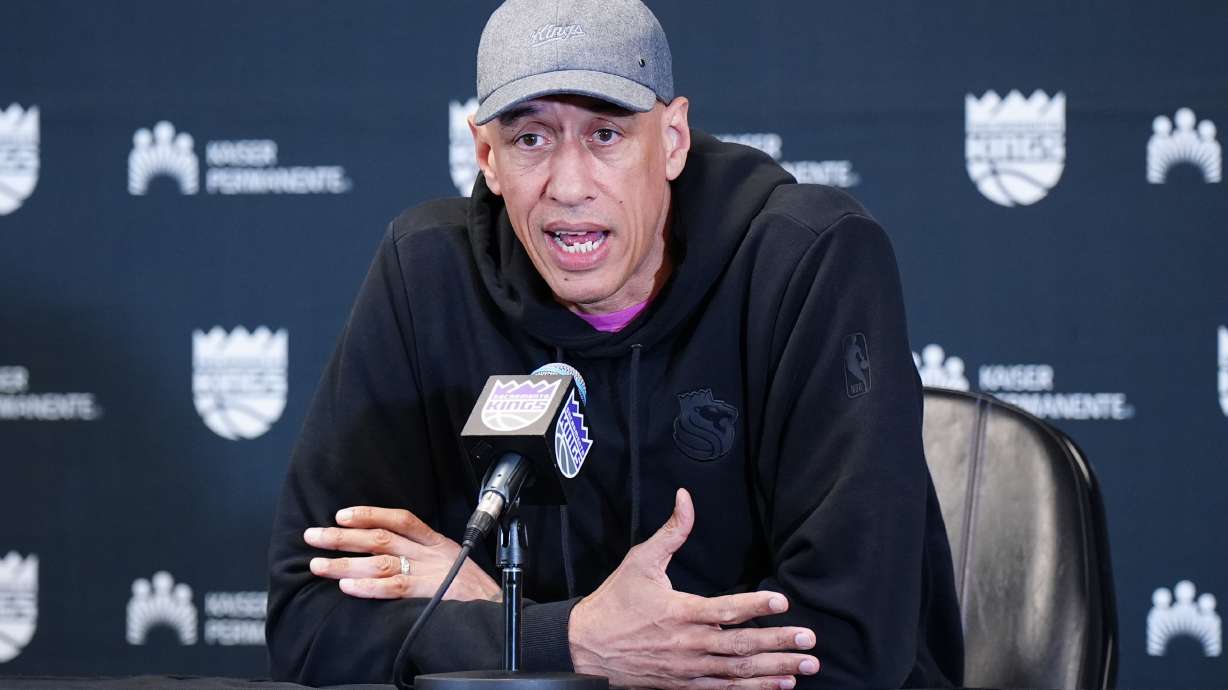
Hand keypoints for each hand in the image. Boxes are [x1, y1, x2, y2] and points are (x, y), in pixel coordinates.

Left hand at [303, 506, 500, 601]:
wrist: (497, 608)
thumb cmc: (471, 589)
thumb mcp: (449, 561)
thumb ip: (421, 555)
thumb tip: (381, 553)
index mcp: (435, 542)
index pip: (399, 518)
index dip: (369, 514)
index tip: (341, 514)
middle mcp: (430, 553)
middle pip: (381, 538)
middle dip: (343, 537)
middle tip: (314, 537)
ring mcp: (429, 573)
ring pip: (381, 562)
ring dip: (346, 564)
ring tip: (318, 566)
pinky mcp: (429, 594)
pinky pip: (394, 587)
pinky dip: (369, 587)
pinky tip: (348, 586)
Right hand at [569, 489, 818, 689]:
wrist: (585, 648)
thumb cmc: (614, 603)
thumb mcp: (639, 562)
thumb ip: (670, 532)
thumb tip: (685, 498)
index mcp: (680, 613)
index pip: (725, 610)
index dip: (755, 607)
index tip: (783, 603)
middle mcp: (689, 645)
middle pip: (741, 647)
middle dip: (779, 645)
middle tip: (811, 641)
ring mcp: (688, 669)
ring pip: (738, 672)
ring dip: (775, 671)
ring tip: (806, 668)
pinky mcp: (685, 685)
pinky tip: (779, 686)